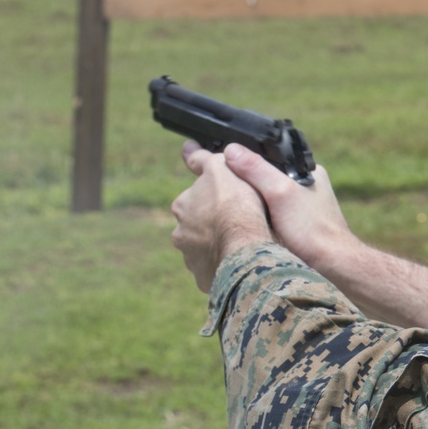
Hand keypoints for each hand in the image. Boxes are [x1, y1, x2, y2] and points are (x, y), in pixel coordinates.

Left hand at [171, 141, 272, 291]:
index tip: (231, 201)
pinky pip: (216, 271)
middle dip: (215, 225)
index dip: (215, 197)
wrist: (247, 250)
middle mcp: (180, 234)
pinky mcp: (205, 280)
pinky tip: (242, 261)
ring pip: (207, 250)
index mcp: (182, 206)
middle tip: (240, 223)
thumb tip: (188, 148)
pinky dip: (226, 266)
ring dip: (221, 247)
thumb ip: (203, 159)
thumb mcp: (222, 169)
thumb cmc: (237, 207)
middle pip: (199, 226)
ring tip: (244, 245)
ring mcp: (192, 259)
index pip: (196, 198)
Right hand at [223, 143, 356, 271]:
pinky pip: (273, 219)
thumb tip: (231, 150)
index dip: (247, 164)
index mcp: (307, 172)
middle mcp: (307, 188)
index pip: (269, 159)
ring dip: (255, 207)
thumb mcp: (280, 192)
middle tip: (229, 194)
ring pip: (269, 202)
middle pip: (267, 181)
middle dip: (250, 187)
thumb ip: (256, 169)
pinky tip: (254, 228)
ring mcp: (304, 209)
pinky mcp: (299, 228)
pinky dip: (263, 222)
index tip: (227, 171)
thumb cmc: (312, 230)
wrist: (332, 266)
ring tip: (238, 212)